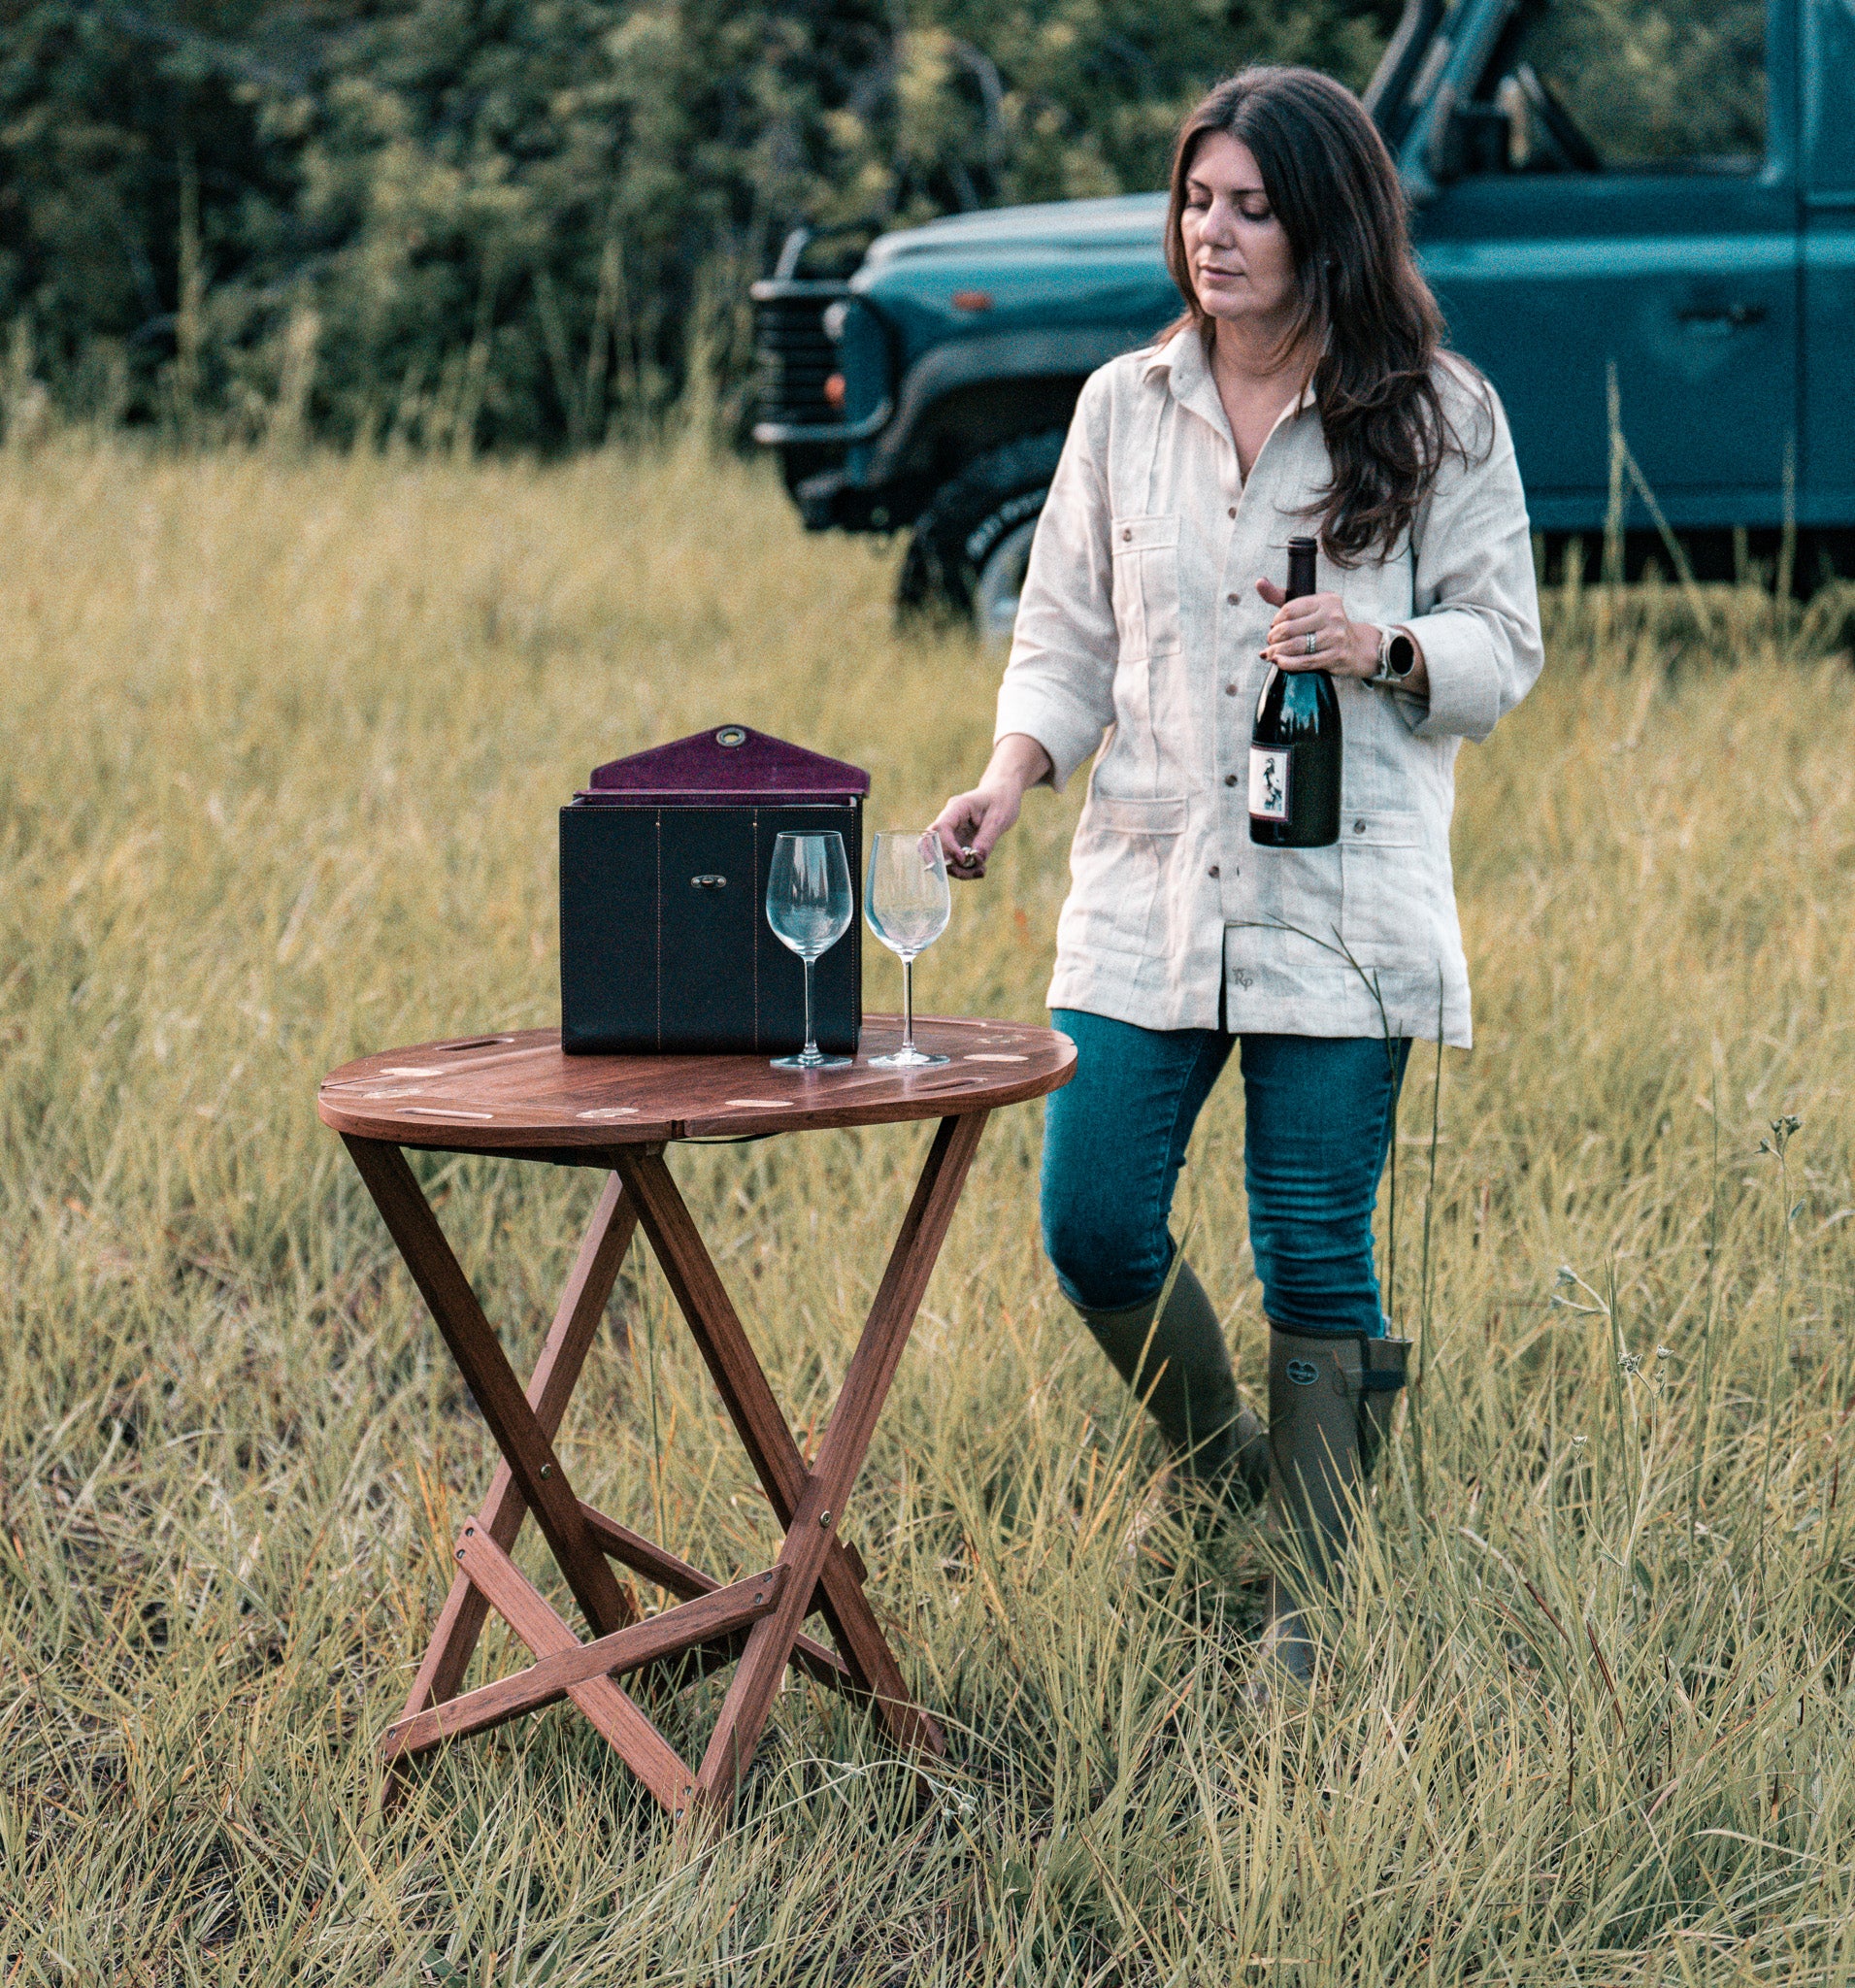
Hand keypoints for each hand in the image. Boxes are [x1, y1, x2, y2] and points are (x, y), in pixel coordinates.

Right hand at [929, 733, 1051, 880]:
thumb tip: (976, 859)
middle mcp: (949, 821)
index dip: (948, 847)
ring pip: (941, 856)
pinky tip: (980, 870)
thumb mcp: (999, 818)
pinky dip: (964, 869)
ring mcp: (951, 833)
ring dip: (958, 870)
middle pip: (932, 844)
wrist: (1002, 793)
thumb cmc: (1001, 800)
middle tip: (967, 872)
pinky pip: (953, 860)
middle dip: (946, 863)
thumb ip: (987, 838)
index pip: (941, 828)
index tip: (964, 859)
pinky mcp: (957, 843)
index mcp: (957, 808)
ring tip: (980, 871)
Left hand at [1255, 578, 1377, 678]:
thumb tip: (1259, 582)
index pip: (1289, 609)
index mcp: (1326, 600)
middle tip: (1271, 642)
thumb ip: (1282, 597)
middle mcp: (1333, 616)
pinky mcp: (1336, 656)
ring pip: (1295, 646)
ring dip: (1276, 652)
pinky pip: (1305, 662)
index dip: (1275, 621)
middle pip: (1289, 629)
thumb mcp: (1309, 608)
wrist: (1356, 647)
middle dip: (1273, 638)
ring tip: (1271, 654)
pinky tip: (1280, 662)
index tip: (1273, 627)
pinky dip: (1287, 663)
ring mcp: (1335, 637)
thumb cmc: (1325, 626)